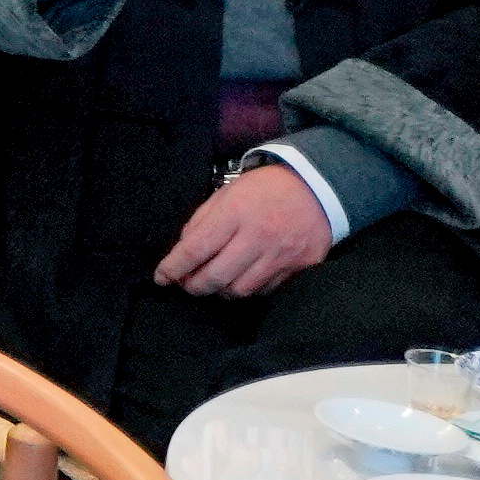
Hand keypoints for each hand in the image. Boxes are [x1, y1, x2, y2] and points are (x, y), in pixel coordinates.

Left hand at [155, 159, 336, 297]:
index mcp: (234, 213)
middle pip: (215, 277)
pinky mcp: (299, 268)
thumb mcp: (226, 193)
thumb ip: (202, 221)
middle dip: (193, 286)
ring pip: (240, 290)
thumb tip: (183, 251)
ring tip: (213, 282)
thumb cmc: (264, 189)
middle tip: (185, 284)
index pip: (195, 250)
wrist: (318, 188)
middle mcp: (258, 237)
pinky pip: (265, 291)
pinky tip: (240, 279)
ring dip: (220, 291)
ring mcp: (281, 255)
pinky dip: (247, 289)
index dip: (173, 268)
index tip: (161, 278)